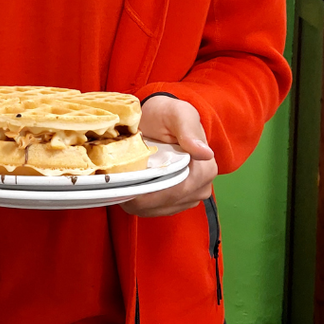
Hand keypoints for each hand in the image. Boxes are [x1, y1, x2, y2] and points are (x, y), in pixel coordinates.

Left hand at [119, 97, 217, 217]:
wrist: (156, 117)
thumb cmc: (167, 113)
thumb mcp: (178, 114)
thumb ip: (188, 130)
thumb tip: (205, 153)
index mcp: (206, 168)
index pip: (180, 189)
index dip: (154, 191)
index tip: (130, 187)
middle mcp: (201, 186)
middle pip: (168, 201)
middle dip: (142, 198)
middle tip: (116, 188)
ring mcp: (188, 196)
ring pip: (159, 209)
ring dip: (138, 202)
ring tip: (119, 188)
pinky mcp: (175, 201)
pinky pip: (156, 210)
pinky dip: (140, 204)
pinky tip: (127, 193)